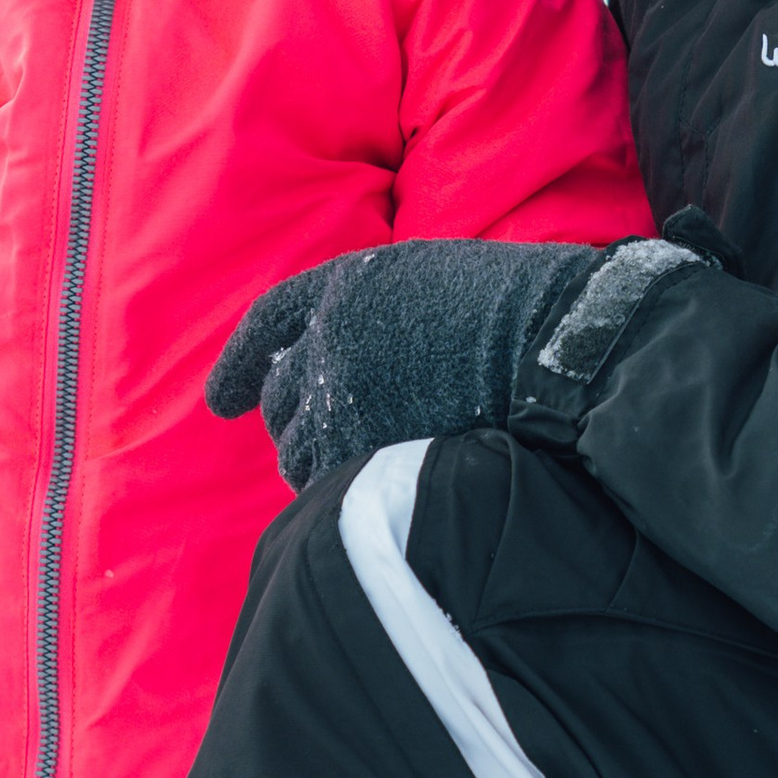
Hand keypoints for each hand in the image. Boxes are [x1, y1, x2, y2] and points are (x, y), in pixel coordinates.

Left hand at [206, 238, 608, 494]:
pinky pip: (328, 480)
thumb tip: (344, 356)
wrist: (555, 350)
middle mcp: (331, 337)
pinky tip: (360, 494)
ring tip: (343, 471)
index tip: (223, 400)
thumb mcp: (431, 283)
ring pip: (297, 445)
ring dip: (311, 461)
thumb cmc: (515, 315)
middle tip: (311, 442)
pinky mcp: (366, 446)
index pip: (270, 324)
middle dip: (290, 421)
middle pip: (281, 394)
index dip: (242, 364)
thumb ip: (374, 314)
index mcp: (346, 286)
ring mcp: (345, 394)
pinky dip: (336, 489)